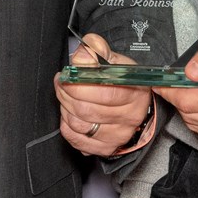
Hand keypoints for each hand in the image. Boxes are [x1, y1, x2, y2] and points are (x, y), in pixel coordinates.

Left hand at [55, 35, 152, 155]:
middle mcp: (130, 117)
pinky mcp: (107, 148)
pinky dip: (67, 127)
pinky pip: (77, 141)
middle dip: (66, 95)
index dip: (78, 85)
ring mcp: (119, 135)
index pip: (104, 93)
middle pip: (87, 110)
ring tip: (68, 98)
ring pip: (80, 125)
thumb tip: (82, 56)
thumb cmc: (120, 79)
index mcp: (134, 92)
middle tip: (62, 84)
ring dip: (65, 109)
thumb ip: (95, 49)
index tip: (65, 77)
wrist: (132, 98)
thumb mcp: (112, 58)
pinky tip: (71, 115)